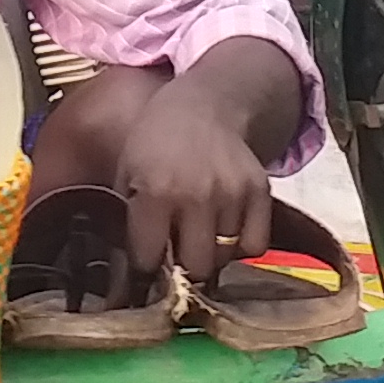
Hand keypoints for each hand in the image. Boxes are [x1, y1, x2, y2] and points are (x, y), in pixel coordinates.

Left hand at [113, 77, 275, 284]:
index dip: (145, 266)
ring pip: (225, 258)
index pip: (149, 259)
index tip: (146, 261)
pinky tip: (224, 230)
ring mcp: (232, 193)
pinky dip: (241, 246)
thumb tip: (124, 276)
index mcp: (155, 190)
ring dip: (210, 254)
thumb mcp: (127, 174)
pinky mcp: (259, 191)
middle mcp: (196, 194)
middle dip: (182, 269)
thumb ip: (127, 221)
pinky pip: (255, 245)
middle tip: (176, 253)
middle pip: (195, 268)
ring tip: (198, 235)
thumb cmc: (155, 143)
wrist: (202, 106)